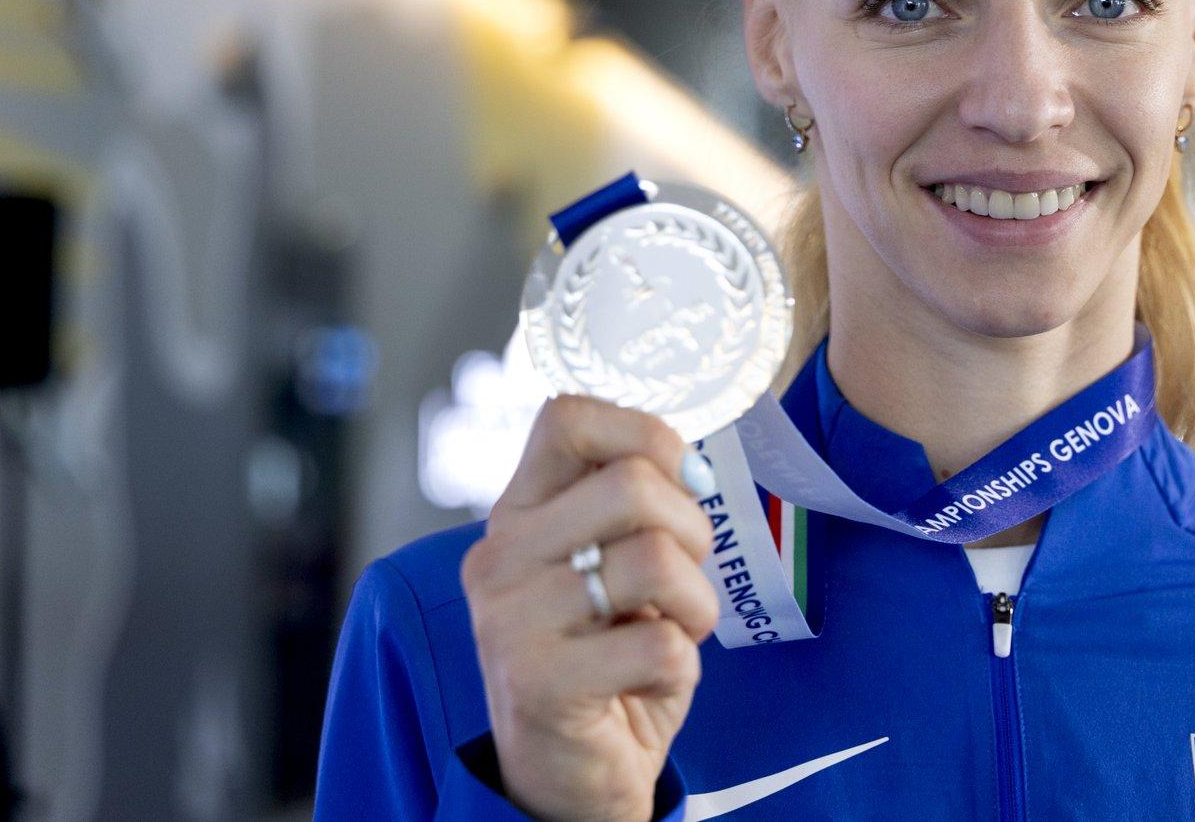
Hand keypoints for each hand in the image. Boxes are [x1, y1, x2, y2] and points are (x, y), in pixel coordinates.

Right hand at [461, 396, 719, 821]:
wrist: (572, 777)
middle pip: (632, 484)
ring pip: (654, 559)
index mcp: (516, 514)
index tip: (675, 481)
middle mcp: (499, 557)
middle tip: (682, 579)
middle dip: (691, 531)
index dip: (644, 434)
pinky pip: (660, 642)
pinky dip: (680, 665)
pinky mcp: (539, 684)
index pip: (566, 417)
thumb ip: (631, 508)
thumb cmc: (606, 657)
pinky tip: (647, 681)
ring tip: (670, 631)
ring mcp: (511, 620)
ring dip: (694, 603)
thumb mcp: (608, 565)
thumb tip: (693, 466)